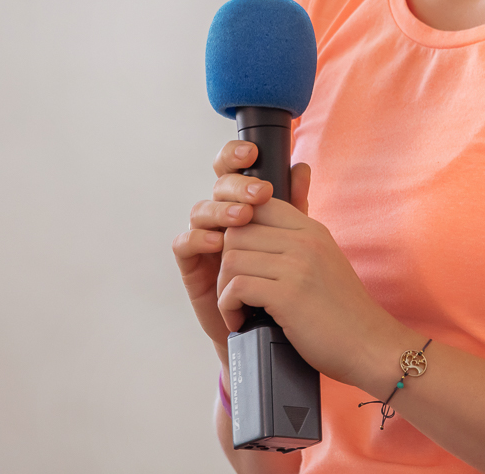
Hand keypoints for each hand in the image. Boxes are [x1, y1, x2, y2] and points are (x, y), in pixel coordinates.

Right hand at [171, 140, 311, 354]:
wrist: (278, 333)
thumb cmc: (284, 283)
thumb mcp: (294, 242)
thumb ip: (294, 207)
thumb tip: (301, 167)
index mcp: (245, 204)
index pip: (233, 169)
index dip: (236, 155)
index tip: (254, 152)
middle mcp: (222, 218)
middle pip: (218, 185)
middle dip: (236, 183)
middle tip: (260, 192)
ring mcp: (205, 241)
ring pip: (200, 211)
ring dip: (221, 210)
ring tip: (244, 218)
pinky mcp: (192, 268)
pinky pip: (183, 245)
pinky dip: (198, 239)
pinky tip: (217, 242)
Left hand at [217, 188, 411, 392]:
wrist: (370, 346)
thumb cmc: (343, 313)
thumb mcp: (324, 264)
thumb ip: (298, 247)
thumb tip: (258, 238)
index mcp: (312, 230)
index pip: (258, 205)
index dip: (238, 231)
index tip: (239, 262)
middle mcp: (305, 240)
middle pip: (237, 232)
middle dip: (225, 264)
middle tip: (234, 292)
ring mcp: (298, 265)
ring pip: (231, 258)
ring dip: (224, 288)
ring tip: (237, 309)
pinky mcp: (288, 294)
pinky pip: (236, 288)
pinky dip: (229, 307)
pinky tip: (241, 321)